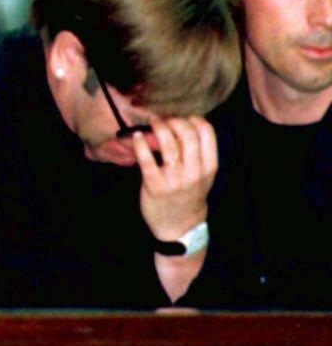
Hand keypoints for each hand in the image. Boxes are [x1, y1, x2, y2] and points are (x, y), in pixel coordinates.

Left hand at [133, 116, 216, 242]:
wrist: (179, 226)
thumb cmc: (189, 196)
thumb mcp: (204, 176)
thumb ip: (200, 154)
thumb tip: (186, 125)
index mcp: (208, 167)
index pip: (207, 132)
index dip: (193, 119)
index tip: (183, 119)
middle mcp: (194, 171)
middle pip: (187, 133)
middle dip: (174, 120)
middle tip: (165, 120)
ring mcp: (174, 179)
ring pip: (168, 143)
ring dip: (158, 127)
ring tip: (152, 122)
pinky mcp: (154, 185)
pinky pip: (146, 159)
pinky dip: (140, 144)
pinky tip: (136, 137)